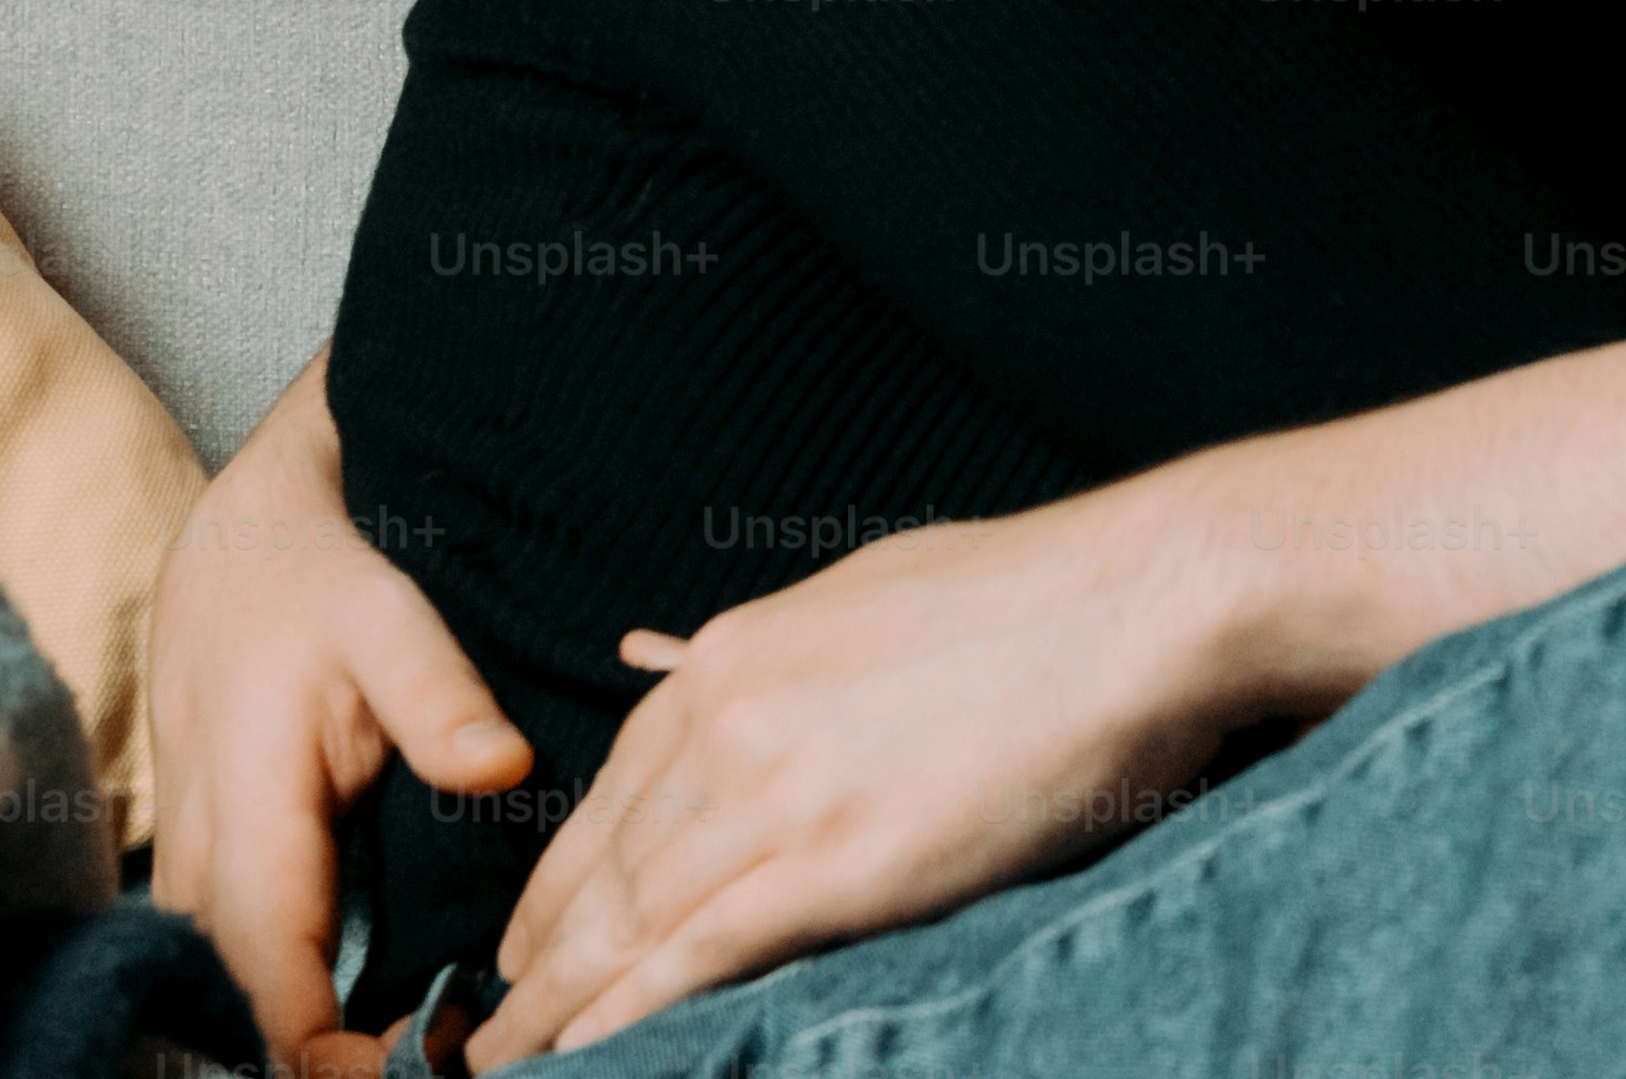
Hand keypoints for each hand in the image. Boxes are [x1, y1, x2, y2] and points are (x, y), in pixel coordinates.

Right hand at [146, 353, 535, 1077]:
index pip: (269, 951)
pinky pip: (224, 948)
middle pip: (239, 987)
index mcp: (248, 795)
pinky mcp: (200, 857)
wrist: (237, 541)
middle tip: (413, 1074)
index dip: (313, 1035)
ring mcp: (190, 856)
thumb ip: (439, 696)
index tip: (379, 1075)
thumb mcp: (389, 614)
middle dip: (310, 1051)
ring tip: (386, 1062)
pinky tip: (347, 1022)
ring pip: (222, 974)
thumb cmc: (317, 577)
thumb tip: (503, 768)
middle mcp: (202, 844)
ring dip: (287, 1025)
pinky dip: (276, 986)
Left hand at [475, 470, 1271, 1064]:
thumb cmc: (1031, 596)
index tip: (526, 948)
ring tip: (513, 1068)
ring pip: (630, 925)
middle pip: (600, 871)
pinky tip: (590, 1055)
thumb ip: (769, 656)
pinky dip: (632, 1018)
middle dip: (538, 966)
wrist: (1134, 602)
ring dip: (564, 1012)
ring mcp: (778, 794)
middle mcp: (728, 723)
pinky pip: (699, 959)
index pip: (608, 798)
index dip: (555, 889)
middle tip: (490, 1037)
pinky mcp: (838, 864)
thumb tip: (682, 666)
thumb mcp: (864, 595)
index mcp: (732, 661)